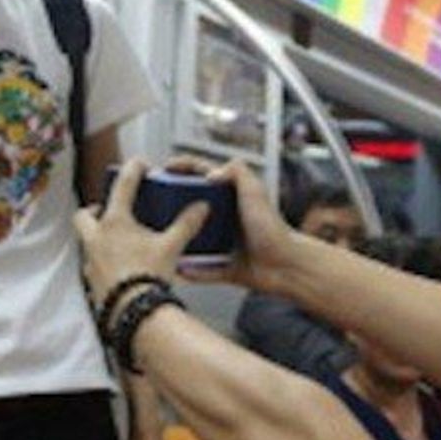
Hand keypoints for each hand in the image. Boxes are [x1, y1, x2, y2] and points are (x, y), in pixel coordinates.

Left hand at [73, 158, 209, 306]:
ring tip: (117, 241)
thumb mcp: (172, 246)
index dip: (132, 170)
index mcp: (115, 223)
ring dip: (98, 237)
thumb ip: (186, 224)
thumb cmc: (147, 277)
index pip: (122, 185)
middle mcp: (96, 239)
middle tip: (108, 208)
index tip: (139, 165)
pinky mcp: (93, 281)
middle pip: (84, 215)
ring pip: (86, 242)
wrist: (135, 311)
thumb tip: (200, 209)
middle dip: (94, 209)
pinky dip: (103, 262)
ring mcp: (91, 261)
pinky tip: (119, 267)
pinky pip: (93, 266)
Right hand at [163, 157, 297, 293]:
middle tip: (153, 203)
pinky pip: (201, 270)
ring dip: (176, 239)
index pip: (203, 175)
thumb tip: (209, 173)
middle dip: (172, 204)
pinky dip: (189, 271)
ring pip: (192, 240)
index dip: (183, 168)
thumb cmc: (274, 228)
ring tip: (157, 237)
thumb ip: (237, 172)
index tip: (164, 168)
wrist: (286, 264)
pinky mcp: (224, 267)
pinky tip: (176, 269)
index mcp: (232, 196)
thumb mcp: (255, 191)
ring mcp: (223, 243)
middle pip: (192, 207)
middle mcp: (225, 218)